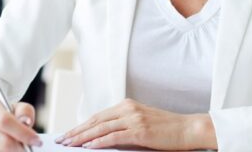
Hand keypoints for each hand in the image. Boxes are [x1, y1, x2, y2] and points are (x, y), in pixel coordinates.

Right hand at [0, 100, 41, 151]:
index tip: (37, 141)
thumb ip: (24, 111)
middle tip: (29, 150)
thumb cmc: (2, 118)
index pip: (5, 121)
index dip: (23, 133)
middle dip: (20, 149)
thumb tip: (27, 121)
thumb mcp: (13, 108)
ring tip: (18, 150)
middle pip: (3, 143)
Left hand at [55, 98, 216, 149]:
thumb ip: (123, 126)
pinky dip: (98, 142)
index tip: (69, 133)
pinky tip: (88, 147)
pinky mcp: (139, 131)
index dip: (81, 125)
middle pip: (95, 121)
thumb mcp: (142, 122)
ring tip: (69, 144)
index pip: (98, 116)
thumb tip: (101, 137)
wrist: (189, 129)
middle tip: (62, 140)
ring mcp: (133, 119)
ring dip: (82, 137)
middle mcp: (128, 109)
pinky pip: (113, 137)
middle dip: (76, 131)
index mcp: (127, 105)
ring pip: (101, 128)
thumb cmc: (167, 129)